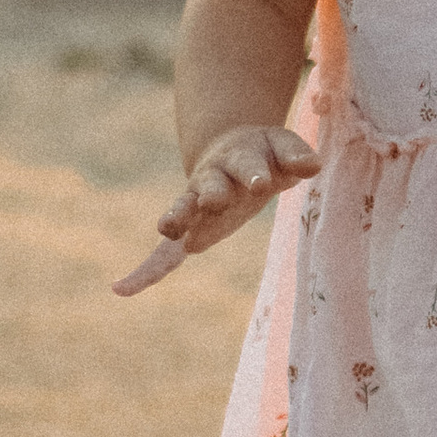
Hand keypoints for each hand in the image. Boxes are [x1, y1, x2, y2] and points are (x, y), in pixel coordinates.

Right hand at [113, 125, 319, 292]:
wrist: (232, 148)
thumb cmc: (264, 152)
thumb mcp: (283, 147)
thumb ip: (297, 156)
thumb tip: (314, 165)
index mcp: (239, 158)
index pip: (248, 166)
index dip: (254, 174)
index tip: (260, 183)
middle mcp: (212, 179)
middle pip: (211, 186)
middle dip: (212, 195)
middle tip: (214, 201)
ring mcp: (196, 202)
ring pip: (183, 210)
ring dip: (175, 219)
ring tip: (166, 230)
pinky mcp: (188, 227)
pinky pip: (163, 253)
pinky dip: (146, 270)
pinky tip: (122, 289)